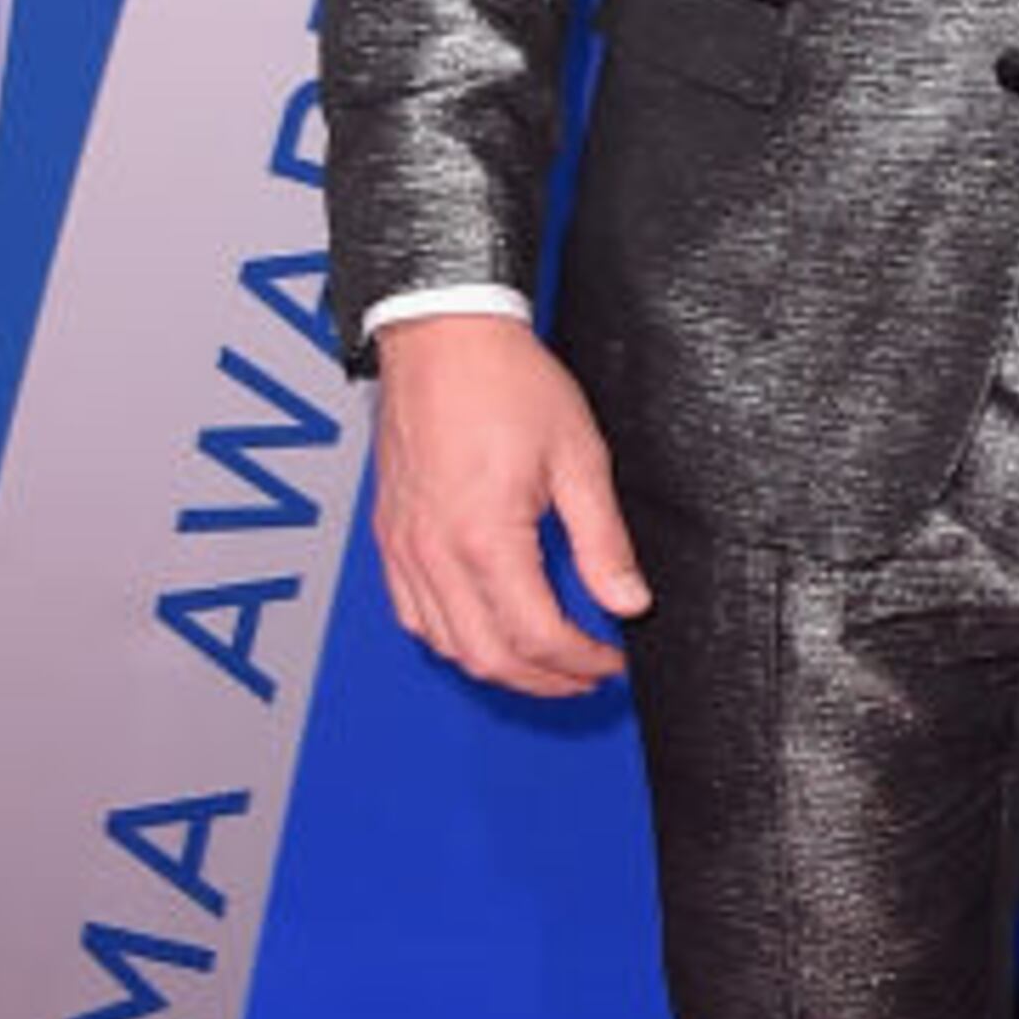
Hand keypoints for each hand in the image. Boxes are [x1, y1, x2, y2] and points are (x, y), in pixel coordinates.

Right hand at [369, 311, 650, 696]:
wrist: (442, 338)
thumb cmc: (507, 383)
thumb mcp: (579, 458)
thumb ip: (603, 541)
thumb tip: (628, 601)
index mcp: (485, 537)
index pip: (537, 636)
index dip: (581, 662)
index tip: (611, 661)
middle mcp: (435, 552)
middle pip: (488, 657)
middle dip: (545, 680)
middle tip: (587, 674)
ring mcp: (405, 548)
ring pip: (446, 645)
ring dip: (499, 666)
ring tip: (547, 659)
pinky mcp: (390, 537)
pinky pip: (413, 614)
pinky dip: (453, 638)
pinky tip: (487, 627)